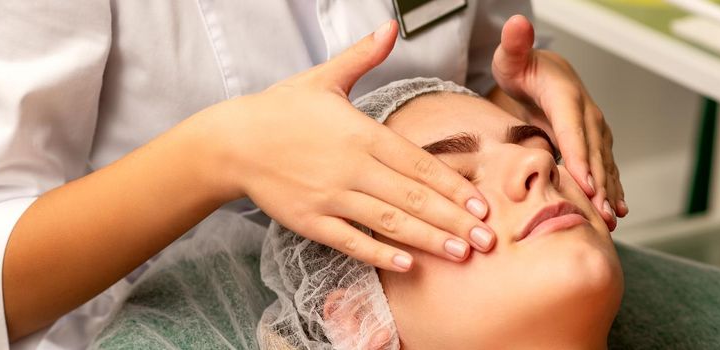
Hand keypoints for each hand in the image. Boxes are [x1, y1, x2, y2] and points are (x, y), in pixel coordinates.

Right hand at [200, 21, 495, 270]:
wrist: (231, 141)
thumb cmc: (279, 108)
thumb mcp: (323, 78)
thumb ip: (362, 56)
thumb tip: (390, 27)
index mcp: (360, 133)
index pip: (417, 162)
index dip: (451, 185)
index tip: (481, 202)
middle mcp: (351, 168)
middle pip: (412, 197)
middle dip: (453, 219)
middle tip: (488, 238)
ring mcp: (330, 197)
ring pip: (388, 222)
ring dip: (427, 239)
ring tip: (461, 254)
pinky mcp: (310, 220)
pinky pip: (350, 241)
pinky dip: (379, 253)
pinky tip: (407, 265)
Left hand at [490, 15, 626, 229]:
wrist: (541, 71)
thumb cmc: (521, 68)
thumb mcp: (511, 57)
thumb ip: (513, 44)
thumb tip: (517, 23)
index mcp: (566, 96)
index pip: (573, 129)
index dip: (580, 156)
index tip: (586, 183)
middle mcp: (586, 113)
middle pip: (592, 152)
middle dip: (598, 184)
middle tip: (600, 214)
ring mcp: (593, 129)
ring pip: (603, 163)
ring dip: (608, 192)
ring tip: (610, 220)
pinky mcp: (591, 142)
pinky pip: (603, 168)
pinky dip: (610, 189)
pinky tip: (616, 212)